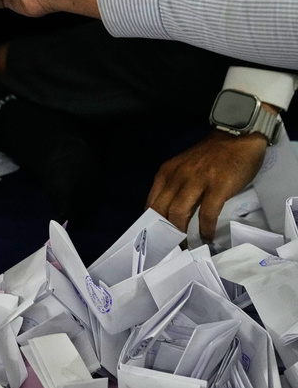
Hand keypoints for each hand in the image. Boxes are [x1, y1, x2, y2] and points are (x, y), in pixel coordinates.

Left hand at [146, 129, 268, 241]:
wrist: (237, 138)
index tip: (153, 239)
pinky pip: (207, 214)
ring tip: (186, 247)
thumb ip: (175, 188)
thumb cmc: (211, 157)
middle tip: (169, 249)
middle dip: (163, 233)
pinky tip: (207, 237)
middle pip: (161, 211)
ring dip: (181, 234)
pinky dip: (205, 229)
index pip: (151, 203)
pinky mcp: (217, 187)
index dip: (150, 224)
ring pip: (179, 213)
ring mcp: (197, 181)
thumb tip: (170, 216)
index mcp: (166, 173)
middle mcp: (177, 177)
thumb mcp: (184, 169)